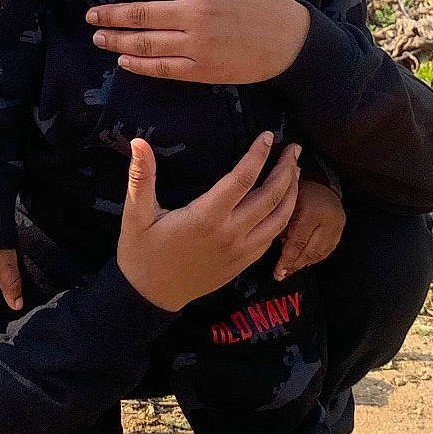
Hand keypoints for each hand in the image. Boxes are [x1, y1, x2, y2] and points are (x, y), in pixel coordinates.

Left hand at [85, 0, 311, 84]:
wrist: (291, 43)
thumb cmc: (270, 0)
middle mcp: (196, 14)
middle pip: (142, 13)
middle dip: (111, 14)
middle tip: (90, 15)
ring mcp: (197, 44)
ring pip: (146, 43)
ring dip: (117, 40)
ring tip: (98, 36)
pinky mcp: (201, 69)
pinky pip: (163, 68)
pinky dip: (139, 65)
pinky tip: (123, 60)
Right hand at [117, 132, 302, 312]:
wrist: (149, 297)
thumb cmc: (141, 253)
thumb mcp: (136, 215)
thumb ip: (141, 177)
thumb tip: (138, 142)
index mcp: (206, 217)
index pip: (242, 179)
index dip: (259, 155)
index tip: (268, 136)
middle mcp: (230, 233)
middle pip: (271, 197)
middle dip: (286, 170)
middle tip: (294, 148)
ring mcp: (240, 251)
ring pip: (280, 219)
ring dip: (292, 193)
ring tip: (296, 172)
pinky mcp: (243, 263)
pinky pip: (272, 238)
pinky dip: (285, 218)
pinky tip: (284, 205)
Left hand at [274, 173, 344, 279]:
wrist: (319, 180)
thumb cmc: (298, 190)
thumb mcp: (285, 203)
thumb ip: (280, 224)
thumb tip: (274, 250)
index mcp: (311, 211)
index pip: (298, 243)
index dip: (287, 260)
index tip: (278, 272)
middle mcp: (328, 220)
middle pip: (310, 251)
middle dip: (295, 265)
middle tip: (282, 274)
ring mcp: (337, 225)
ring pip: (319, 253)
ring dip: (304, 263)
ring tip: (291, 268)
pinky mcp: (341, 229)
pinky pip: (327, 250)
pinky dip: (314, 257)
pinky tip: (304, 260)